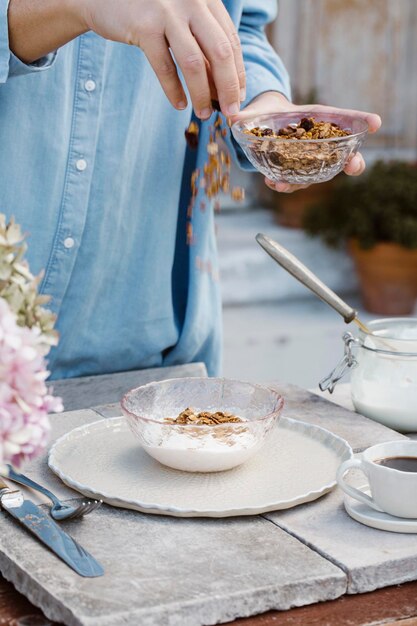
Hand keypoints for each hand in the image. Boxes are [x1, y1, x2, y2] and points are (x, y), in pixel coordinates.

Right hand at [80, 0, 244, 118]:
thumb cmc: (148, 12)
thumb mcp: (182, 20)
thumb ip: (202, 45)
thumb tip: (223, 88)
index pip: (231, 41)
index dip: (238, 73)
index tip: (237, 98)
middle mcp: (191, 1)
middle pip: (220, 52)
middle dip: (228, 88)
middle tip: (230, 112)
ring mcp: (167, 12)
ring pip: (194, 63)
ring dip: (201, 94)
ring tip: (204, 114)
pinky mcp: (144, 26)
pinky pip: (165, 67)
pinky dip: (174, 90)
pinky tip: (180, 104)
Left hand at [230, 92, 381, 192]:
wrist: (259, 124)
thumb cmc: (265, 111)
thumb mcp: (256, 109)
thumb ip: (245, 113)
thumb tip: (231, 117)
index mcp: (315, 117)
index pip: (342, 118)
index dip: (359, 119)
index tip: (376, 122)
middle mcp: (316, 140)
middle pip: (340, 153)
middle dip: (351, 161)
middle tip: (354, 165)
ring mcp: (309, 158)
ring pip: (318, 172)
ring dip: (308, 180)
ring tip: (283, 184)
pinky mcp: (295, 171)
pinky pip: (296, 180)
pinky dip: (286, 185)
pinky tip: (272, 183)